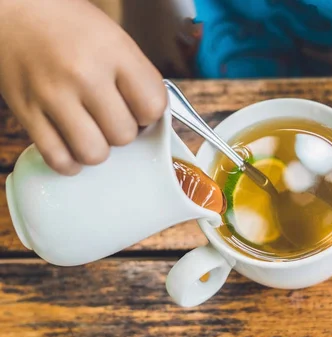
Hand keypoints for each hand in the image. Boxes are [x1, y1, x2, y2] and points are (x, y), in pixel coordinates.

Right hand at [0, 0, 166, 174]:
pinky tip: (72, 148)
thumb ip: (136, 77)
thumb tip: (152, 119)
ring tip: (92, 131)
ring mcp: (52, 95)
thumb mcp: (113, 38)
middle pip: (124, 135)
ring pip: (94, 153)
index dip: (149, 114)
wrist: (14, 11)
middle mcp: (84, 74)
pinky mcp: (26, 112)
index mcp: (113, 52)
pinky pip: (57, 158)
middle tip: (111, 116)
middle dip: (123, 131)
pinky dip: (69, 162)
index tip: (139, 108)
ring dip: (97, 148)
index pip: (152, 107)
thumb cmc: (68, 26)